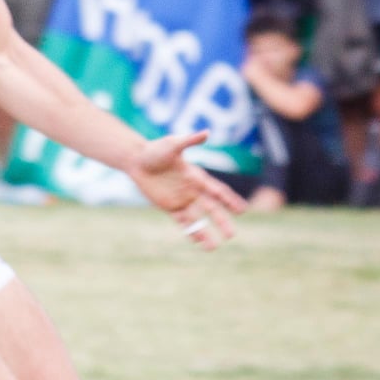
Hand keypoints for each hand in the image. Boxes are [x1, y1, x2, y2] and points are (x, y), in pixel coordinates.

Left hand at [125, 131, 245, 251]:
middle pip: (211, 209)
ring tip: (214, 247)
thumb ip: (189, 141)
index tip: (242, 210)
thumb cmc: (156, 149)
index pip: (218, 191)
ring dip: (205, 233)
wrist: (136, 159)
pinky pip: (181, 221)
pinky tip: (197, 242)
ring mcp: (181, 199)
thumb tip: (206, 133)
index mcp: (197, 177)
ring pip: (197, 219)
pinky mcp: (168, 206)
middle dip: (222, 222)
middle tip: (232, 235)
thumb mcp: (173, 144)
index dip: (230, 200)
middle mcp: (192, 190)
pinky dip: (189, 231)